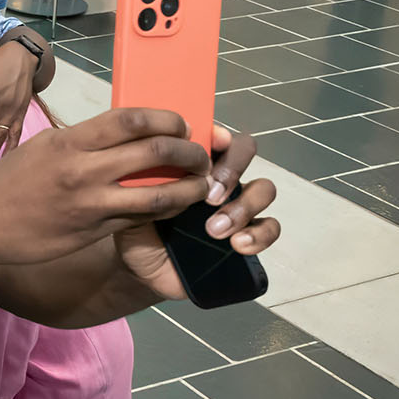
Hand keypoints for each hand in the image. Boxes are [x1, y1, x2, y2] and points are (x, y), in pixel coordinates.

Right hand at [0, 108, 213, 265]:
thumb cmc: (11, 180)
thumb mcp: (44, 147)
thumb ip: (84, 141)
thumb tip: (125, 134)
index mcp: (71, 140)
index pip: (132, 119)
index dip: (167, 119)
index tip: (182, 124)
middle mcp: (83, 169)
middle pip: (154, 151)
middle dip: (189, 152)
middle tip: (200, 156)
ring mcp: (90, 204)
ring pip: (158, 193)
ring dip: (188, 188)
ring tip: (200, 186)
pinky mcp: (93, 233)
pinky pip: (141, 221)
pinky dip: (164, 213)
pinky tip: (173, 209)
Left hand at [113, 125, 279, 300]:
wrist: (137, 266)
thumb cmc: (132, 222)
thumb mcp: (128, 194)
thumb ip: (140, 172)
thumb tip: (152, 150)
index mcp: (190, 160)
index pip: (213, 133)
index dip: (218, 134)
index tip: (213, 144)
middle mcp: (217, 176)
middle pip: (244, 152)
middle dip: (232, 168)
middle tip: (210, 194)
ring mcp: (234, 204)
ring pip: (263, 188)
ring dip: (243, 205)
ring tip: (213, 229)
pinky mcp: (245, 235)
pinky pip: (270, 227)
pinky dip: (260, 233)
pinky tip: (237, 244)